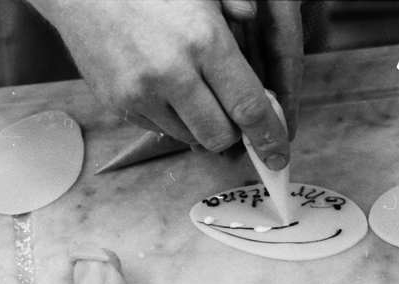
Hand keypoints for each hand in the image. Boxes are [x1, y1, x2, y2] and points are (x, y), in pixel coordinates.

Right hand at [28, 0, 293, 169]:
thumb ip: (239, 10)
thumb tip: (259, 39)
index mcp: (204, 41)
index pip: (249, 108)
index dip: (270, 137)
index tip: (279, 155)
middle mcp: (173, 74)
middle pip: (221, 136)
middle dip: (235, 133)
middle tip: (237, 117)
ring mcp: (141, 94)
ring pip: (191, 138)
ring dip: (203, 126)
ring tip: (198, 94)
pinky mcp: (119, 105)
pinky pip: (160, 130)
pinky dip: (174, 120)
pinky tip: (168, 91)